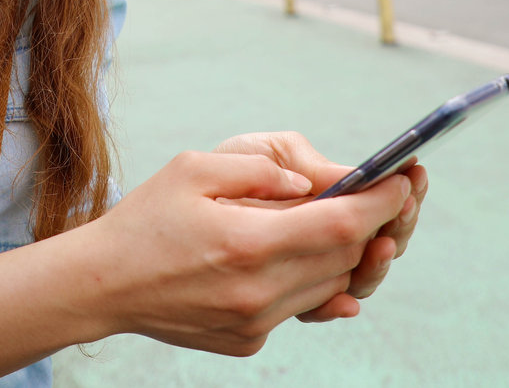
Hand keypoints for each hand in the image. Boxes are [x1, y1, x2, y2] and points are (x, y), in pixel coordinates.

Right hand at [80, 144, 411, 356]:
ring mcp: (256, 323)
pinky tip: (298, 255)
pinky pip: (300, 308)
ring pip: (331, 286)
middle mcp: (259, 291)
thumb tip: (312, 182)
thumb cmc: (146, 218)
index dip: (381, 203)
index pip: (340, 225)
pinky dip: (311, 279)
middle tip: (376, 194)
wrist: (104, 284)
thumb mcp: (194, 168)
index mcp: (248, 243)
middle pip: (345, 258)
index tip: (404, 181)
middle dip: (369, 223)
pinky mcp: (249, 341)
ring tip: (336, 222)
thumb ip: (259, 170)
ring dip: (343, 253)